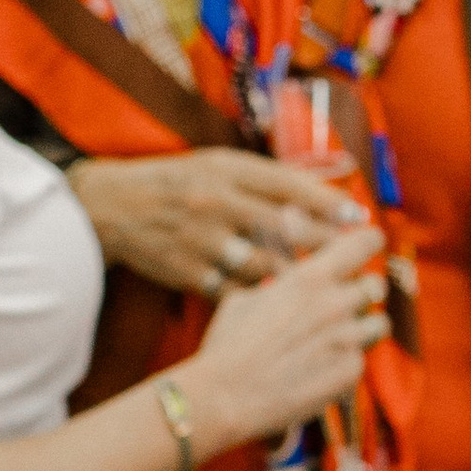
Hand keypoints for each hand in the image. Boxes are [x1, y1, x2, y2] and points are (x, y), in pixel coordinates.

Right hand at [68, 148, 361, 295]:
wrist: (112, 207)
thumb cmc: (178, 181)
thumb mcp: (219, 164)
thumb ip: (268, 177)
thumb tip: (327, 187)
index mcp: (227, 170)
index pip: (289, 184)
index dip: (329, 202)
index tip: (358, 218)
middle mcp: (217, 203)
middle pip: (284, 227)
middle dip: (325, 244)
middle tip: (357, 259)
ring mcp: (202, 240)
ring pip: (264, 266)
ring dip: (299, 278)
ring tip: (330, 286)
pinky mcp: (188, 273)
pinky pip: (237, 292)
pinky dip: (263, 300)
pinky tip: (285, 306)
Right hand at [182, 230, 389, 457]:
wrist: (225, 397)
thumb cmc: (228, 346)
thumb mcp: (246, 298)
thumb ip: (280, 286)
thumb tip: (289, 281)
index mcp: (310, 278)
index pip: (364, 243)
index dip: (368, 242)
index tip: (367, 245)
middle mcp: (335, 304)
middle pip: (375, 285)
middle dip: (362, 291)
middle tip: (342, 302)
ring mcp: (346, 340)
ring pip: (378, 323)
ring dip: (362, 327)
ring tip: (335, 338)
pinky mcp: (350, 372)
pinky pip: (360, 359)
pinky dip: (346, 361)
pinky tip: (319, 368)